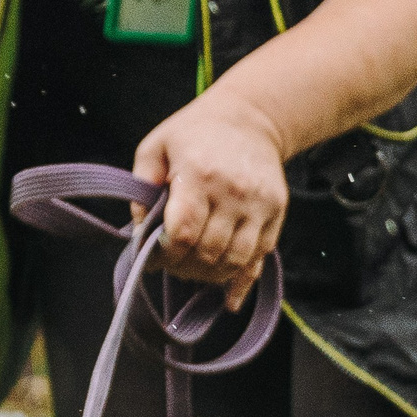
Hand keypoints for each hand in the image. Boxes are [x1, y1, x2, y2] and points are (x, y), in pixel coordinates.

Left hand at [133, 91, 288, 309]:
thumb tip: (139, 231)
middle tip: (172, 264)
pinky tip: (229, 299)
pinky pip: (260, 258)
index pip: (182, 233)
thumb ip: (141, 187)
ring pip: (234, 261)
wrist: (251, 117)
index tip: (154, 257)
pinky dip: (242, 282)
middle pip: (208, 253)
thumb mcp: (157, 146)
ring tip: (194, 270)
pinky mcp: (277, 211)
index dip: (165, 255)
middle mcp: (234, 191)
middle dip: (184, 268)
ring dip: (210, 276)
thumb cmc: (195, 133)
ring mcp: (259, 203)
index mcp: (200, 174)